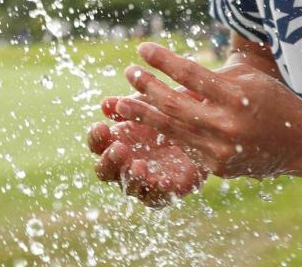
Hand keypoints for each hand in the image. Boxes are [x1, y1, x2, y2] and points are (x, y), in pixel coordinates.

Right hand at [88, 106, 206, 207]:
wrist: (205, 127)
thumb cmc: (173, 112)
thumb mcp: (153, 103)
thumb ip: (131, 104)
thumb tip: (106, 104)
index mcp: (119, 140)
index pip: (98, 145)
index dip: (96, 138)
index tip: (101, 126)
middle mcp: (127, 163)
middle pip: (105, 170)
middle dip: (109, 161)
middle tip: (118, 149)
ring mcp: (145, 179)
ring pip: (129, 187)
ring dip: (131, 178)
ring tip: (139, 166)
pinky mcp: (167, 190)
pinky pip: (158, 197)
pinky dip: (158, 190)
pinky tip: (162, 180)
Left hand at [112, 42, 301, 179]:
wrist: (299, 142)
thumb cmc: (272, 98)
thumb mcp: (248, 77)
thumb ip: (214, 76)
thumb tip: (175, 71)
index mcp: (237, 96)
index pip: (191, 74)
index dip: (164, 60)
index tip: (142, 47)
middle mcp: (227, 125)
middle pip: (175, 104)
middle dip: (147, 87)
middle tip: (129, 72)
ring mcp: (220, 149)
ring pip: (172, 129)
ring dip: (144, 114)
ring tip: (121, 102)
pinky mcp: (217, 167)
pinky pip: (184, 146)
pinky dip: (164, 133)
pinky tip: (146, 123)